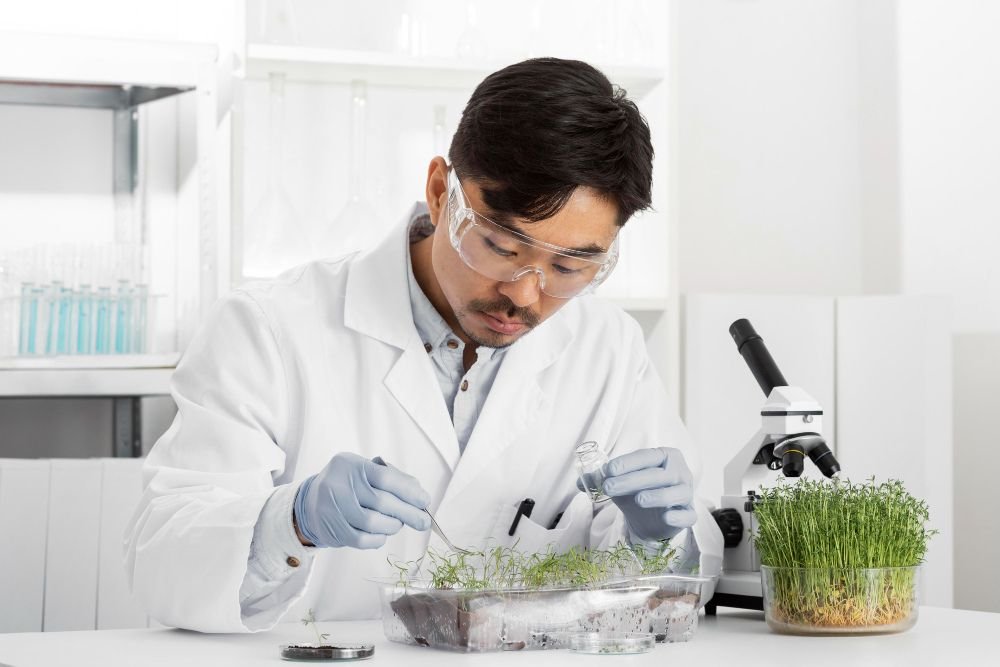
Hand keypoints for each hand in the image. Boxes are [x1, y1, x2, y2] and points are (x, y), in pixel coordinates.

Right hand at [293, 453, 431, 548]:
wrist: (312, 501)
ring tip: (398, 524)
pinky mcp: (330, 528)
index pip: (385, 477)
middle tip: (423, 521)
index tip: (424, 501)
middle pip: (381, 502)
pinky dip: (378, 539)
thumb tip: (418, 492)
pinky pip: (361, 539)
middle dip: (408, 513)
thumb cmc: (349, 485)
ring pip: (372, 522)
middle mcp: (339, 484)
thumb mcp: (366, 471)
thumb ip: (392, 477)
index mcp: (351, 465)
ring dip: (392, 526)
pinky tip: (382, 534)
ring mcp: (332, 507)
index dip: (409, 491)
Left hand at [602, 447, 695, 542]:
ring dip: (658, 495)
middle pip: (658, 475)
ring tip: (639, 499)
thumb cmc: (639, 490)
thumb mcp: (620, 482)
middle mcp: (680, 472)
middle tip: (609, 487)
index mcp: (664, 456)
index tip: (608, 470)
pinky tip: (666, 517)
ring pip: (677, 493)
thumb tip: (580, 482)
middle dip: (632, 480)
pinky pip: (688, 515)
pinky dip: (678, 516)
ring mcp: (687, 493)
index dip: (628, 462)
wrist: (654, 517)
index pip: (647, 456)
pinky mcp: (689, 514)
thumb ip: (601, 479)